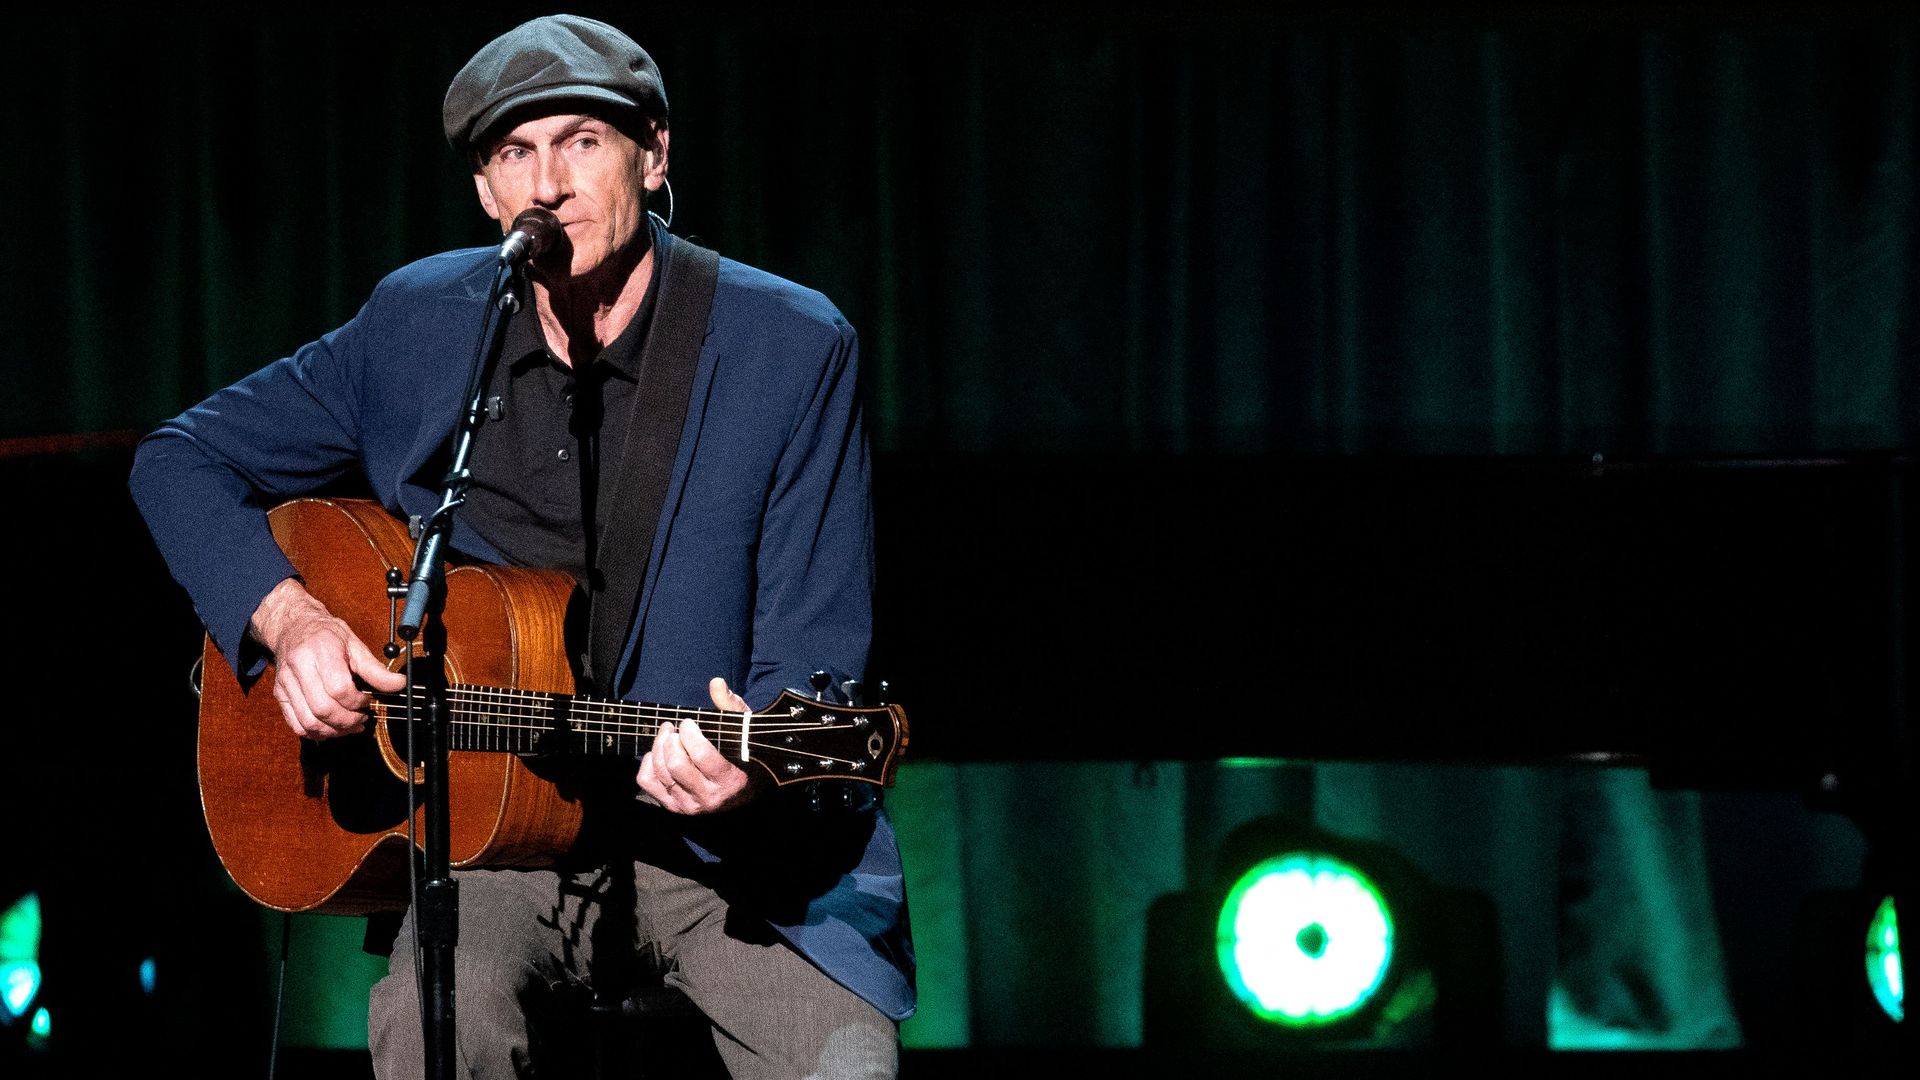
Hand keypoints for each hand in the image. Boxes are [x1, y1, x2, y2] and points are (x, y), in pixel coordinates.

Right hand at [250, 578, 406, 739]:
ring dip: (333, 731)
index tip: (368, 701)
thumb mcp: (355, 645)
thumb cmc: (325, 635)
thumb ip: (376, 669)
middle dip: (348, 721)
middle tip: (362, 719)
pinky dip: (316, 732)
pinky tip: (331, 728)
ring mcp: (286, 683)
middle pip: (323, 708)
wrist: (294, 626)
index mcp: (320, 651)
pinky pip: (296, 724)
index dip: (357, 702)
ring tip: (350, 726)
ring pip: (308, 721)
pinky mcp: (280, 695)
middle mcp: (299, 667)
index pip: (339, 688)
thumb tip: (399, 684)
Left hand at [635, 677, 757, 813]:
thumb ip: (731, 707)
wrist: (742, 793)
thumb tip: (716, 683)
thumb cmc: (743, 757)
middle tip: (674, 728)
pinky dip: (648, 763)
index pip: (701, 755)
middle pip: (676, 764)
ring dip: (659, 746)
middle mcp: (708, 798)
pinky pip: (648, 782)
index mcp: (728, 781)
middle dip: (671, 739)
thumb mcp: (744, 731)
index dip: (690, 734)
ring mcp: (688, 805)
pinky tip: (659, 753)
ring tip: (667, 734)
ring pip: (661, 772)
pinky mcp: (673, 806)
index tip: (688, 722)